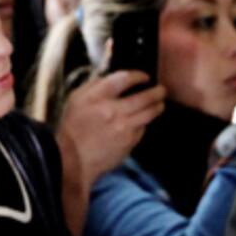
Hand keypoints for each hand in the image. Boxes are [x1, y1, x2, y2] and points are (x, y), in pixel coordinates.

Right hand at [57, 70, 165, 185]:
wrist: (73, 159)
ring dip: (158, 106)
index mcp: (95, 98)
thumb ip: (95, 86)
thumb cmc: (73, 128)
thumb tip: (115, 78)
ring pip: (149, 113)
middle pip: (144, 97)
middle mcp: (111, 111)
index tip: (144, 77)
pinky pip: (143, 127)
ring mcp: (123, 127)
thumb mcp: (75, 100)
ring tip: (160, 103)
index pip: (123, 79)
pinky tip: (144, 120)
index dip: (138, 76)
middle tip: (161, 90)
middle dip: (157, 92)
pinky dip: (145, 122)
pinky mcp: (130, 141)